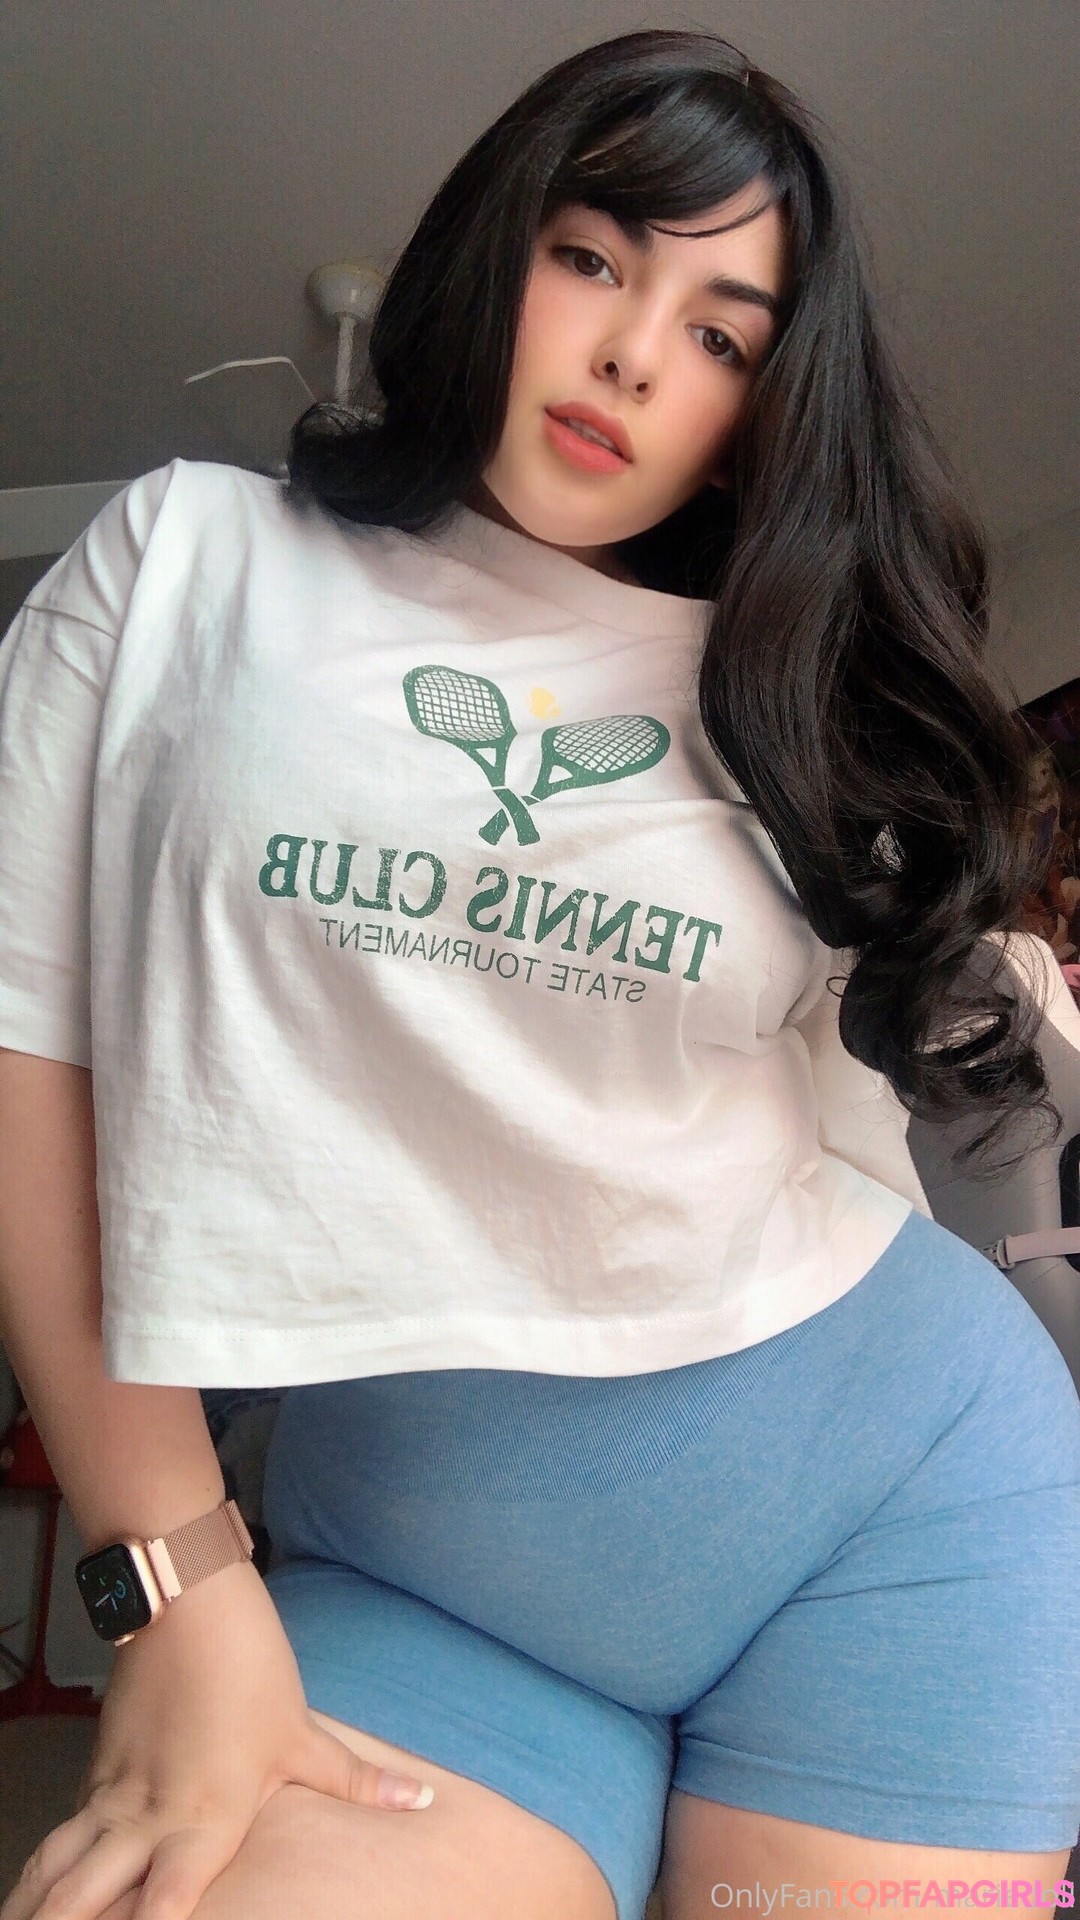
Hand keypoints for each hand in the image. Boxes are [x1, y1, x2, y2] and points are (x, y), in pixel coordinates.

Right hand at [1, 1559, 433, 1919]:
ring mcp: (114, 1792)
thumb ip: (354, 1782)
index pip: (164, 1904)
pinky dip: (47, 1863)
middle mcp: (149, 1817)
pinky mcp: (98, 1767)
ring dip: (37, 1903)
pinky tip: (37, 1887)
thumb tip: (421, 1801)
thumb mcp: (303, 1734)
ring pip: (58, 1863)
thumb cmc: (247, 1668)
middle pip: (81, 1896)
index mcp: (203, 1820)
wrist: (187, 1600)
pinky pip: (66, 1828)